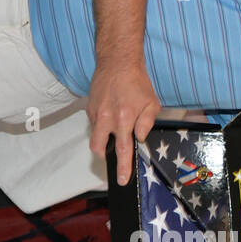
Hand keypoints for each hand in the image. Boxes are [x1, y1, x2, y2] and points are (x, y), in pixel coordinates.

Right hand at [87, 59, 161, 185]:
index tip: (122, 180)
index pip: (122, 150)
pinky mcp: (89, 108)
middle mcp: (106, 118)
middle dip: (105, 156)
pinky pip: (94, 123)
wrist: (117, 61)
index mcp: (124, 119)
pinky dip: (102, 125)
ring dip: (104, 138)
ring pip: (95, 136)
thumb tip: (140, 139)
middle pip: (98, 148)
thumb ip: (147, 123)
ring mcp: (95, 113)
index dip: (123, 167)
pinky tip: (111, 114)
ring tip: (115, 128)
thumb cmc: (137, 82)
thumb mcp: (152, 103)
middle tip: (114, 153)